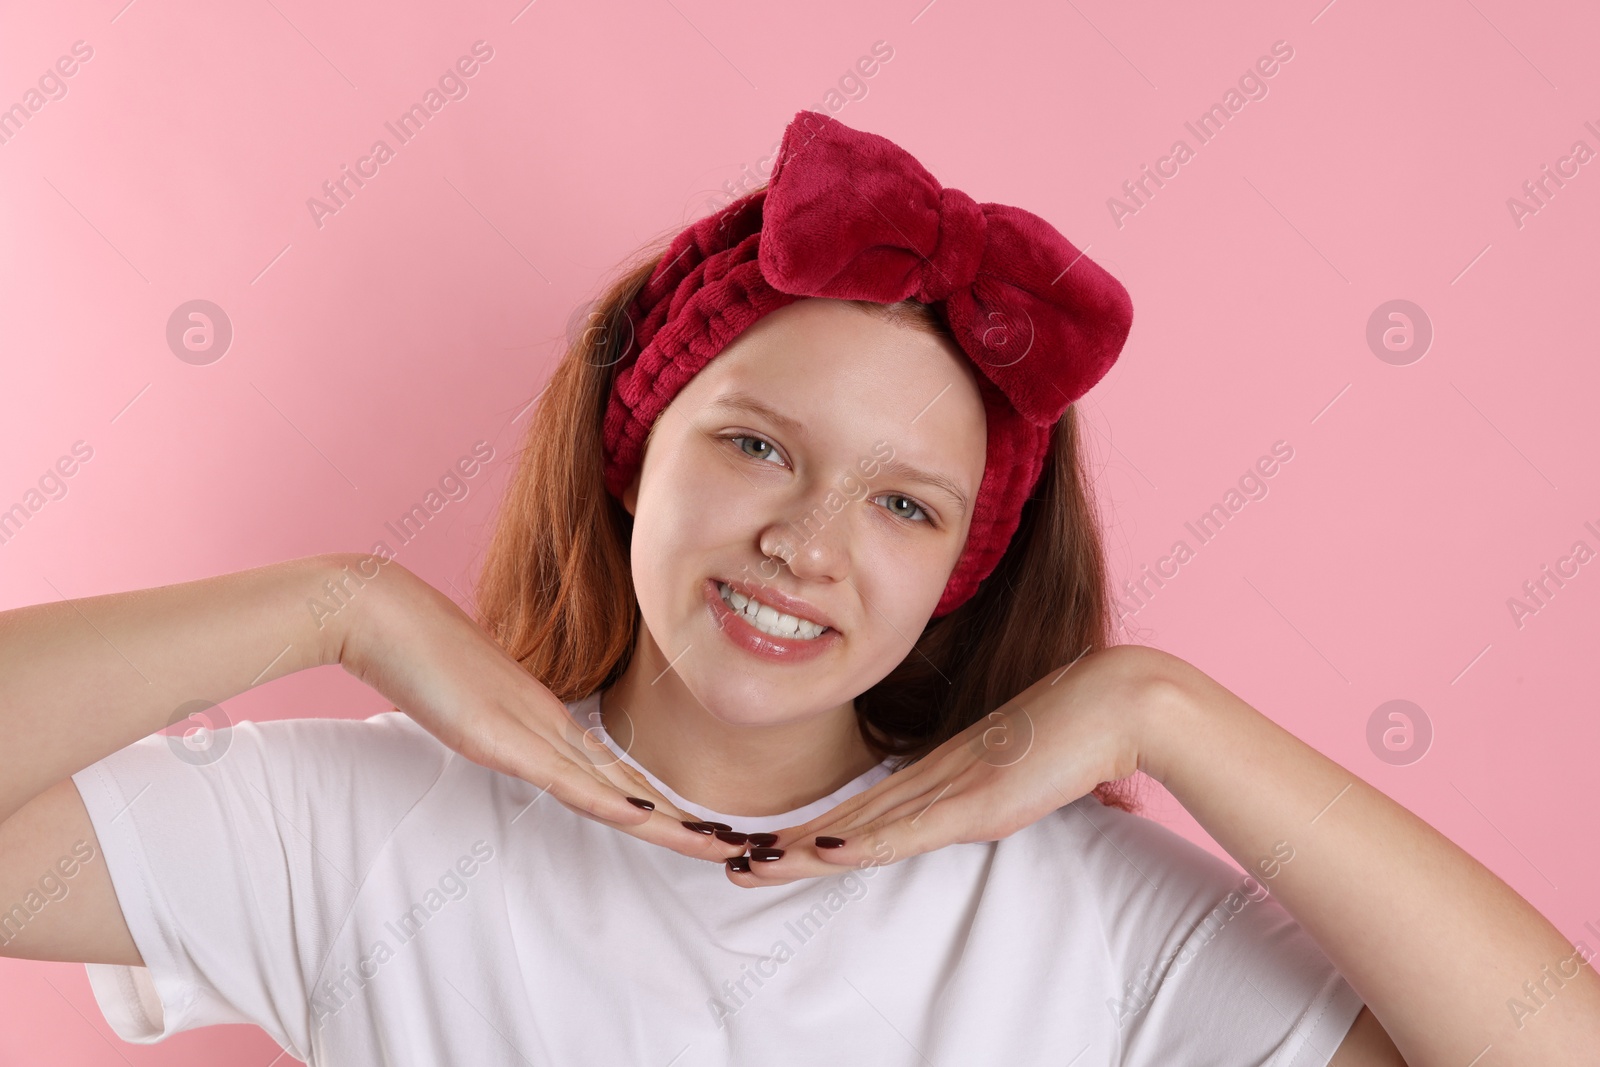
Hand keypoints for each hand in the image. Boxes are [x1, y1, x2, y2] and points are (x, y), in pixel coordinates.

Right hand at [331, 555, 747, 864]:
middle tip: (734, 848)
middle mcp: (549, 723)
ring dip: (666, 820)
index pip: (615, 772)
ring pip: (611, 785)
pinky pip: (563, 776)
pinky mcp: (500, 734)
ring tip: (714, 845)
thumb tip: (510, 740)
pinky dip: (607, 800)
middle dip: (681, 822)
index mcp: (546, 718)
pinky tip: (643, 816)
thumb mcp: (469, 702)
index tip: (695, 829)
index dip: (658, 803)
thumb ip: (497, 724)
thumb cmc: (420, 651)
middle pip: (628, 783)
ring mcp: (527, 728)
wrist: (382, 612)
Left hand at [721, 643, 1170, 886]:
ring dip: (806, 851)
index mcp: (942, 770)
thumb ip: (990, 791)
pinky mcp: (976, 799)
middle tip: (734, 862)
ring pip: (864, 826)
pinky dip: (862, 844)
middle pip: (850, 818)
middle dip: (792, 845)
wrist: (1118, 699)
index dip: (816, 829)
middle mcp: (935, 776)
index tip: (771, 846)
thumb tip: (976, 810)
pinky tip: (823, 853)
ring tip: (755, 865)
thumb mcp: (1019, 773)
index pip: (866, 807)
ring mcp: (952, 786)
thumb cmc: (1078, 728)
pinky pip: (908, 830)